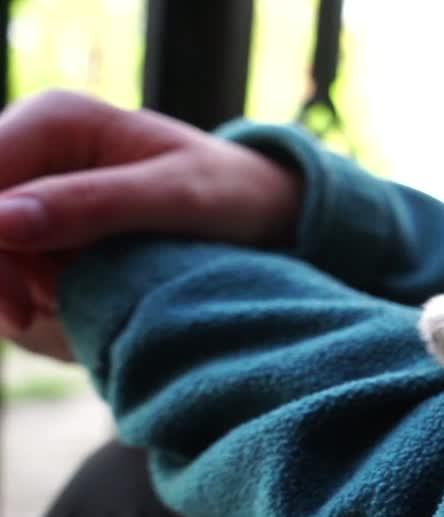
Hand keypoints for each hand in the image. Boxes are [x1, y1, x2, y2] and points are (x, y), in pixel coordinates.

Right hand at [0, 90, 301, 356]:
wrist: (261, 210)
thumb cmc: (232, 193)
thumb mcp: (177, 198)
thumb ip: (92, 206)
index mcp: (56, 119)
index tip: (25, 304)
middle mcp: (30, 144)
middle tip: (40, 312)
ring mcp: (30, 185)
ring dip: (11, 286)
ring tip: (66, 301)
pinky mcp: (38, 221)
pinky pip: (7, 264)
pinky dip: (27, 292)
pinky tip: (65, 300)